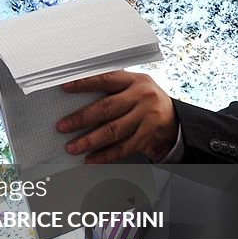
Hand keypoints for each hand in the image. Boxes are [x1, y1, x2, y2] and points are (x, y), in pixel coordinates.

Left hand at [57, 71, 177, 162]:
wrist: (175, 122)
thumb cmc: (146, 102)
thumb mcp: (134, 87)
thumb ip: (111, 88)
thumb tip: (75, 95)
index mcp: (135, 81)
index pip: (106, 79)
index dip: (84, 83)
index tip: (64, 87)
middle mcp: (142, 97)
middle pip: (107, 108)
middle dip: (81, 119)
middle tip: (62, 126)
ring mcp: (147, 118)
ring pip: (113, 131)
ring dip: (89, 141)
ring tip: (72, 147)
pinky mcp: (148, 138)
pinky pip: (122, 148)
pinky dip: (104, 156)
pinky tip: (90, 159)